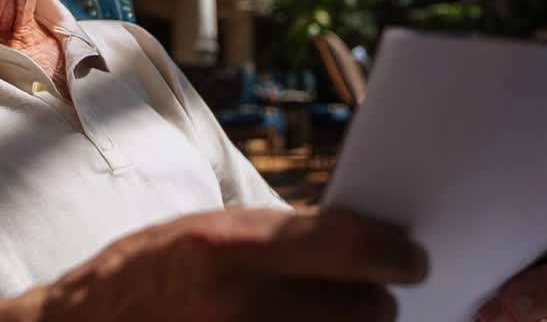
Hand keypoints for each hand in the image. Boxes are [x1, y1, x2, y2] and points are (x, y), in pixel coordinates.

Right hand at [30, 207, 427, 321]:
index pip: (346, 245)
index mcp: (225, 249)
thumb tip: (353, 245)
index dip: (391, 250)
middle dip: (373, 303)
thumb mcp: (198, 235)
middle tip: (371, 299)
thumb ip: (274, 239)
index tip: (409, 258)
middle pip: (362, 312)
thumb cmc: (137, 282)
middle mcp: (238, 308)